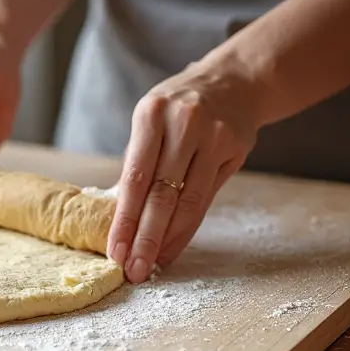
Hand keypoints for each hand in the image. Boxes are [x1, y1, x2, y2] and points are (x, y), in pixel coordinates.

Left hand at [107, 60, 260, 282]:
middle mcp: (184, 124)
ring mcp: (213, 137)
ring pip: (187, 201)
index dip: (124, 218)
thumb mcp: (152, 118)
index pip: (134, 177)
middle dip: (144, 238)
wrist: (235, 80)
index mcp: (152, 114)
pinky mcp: (234, 150)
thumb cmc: (181, 107)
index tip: (114, 250)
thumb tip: (117, 214)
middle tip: (132, 270)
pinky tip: (172, 247)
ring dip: (167, 240)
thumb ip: (139, 161)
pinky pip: (206, 199)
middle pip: (161, 194)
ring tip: (150, 265)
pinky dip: (187, 228)